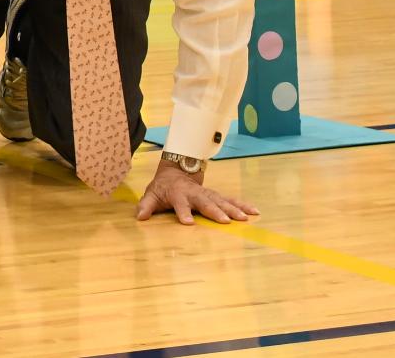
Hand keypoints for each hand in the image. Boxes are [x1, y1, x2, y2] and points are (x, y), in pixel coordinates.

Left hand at [135, 160, 256, 224]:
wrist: (176, 171)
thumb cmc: (163, 187)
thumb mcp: (151, 195)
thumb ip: (146, 206)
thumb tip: (140, 217)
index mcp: (178, 195)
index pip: (180, 204)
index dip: (183, 212)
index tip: (188, 223)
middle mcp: (195, 194)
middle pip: (205, 202)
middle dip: (215, 211)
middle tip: (224, 221)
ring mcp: (207, 193)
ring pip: (222, 201)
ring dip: (233, 209)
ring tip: (245, 218)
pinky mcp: (216, 195)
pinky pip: (231, 200)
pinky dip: (243, 205)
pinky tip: (254, 212)